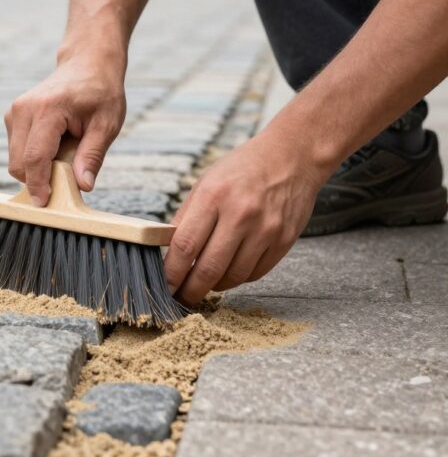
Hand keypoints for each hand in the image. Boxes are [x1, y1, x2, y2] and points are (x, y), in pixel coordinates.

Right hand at [4, 55, 126, 205]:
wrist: (87, 63)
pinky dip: (33, 158)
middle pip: (18, 163)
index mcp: (48, 109)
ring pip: (15, 159)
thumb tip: (83, 186)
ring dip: (36, 167)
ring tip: (64, 153)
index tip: (44, 204)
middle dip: (38, 179)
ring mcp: (14, 112)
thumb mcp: (107, 124)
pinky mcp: (12, 117)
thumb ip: (92, 156)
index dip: (38, 185)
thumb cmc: (100, 92)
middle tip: (66, 178)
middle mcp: (23, 109)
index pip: (34, 157)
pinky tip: (55, 146)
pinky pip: (17, 151)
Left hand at [164, 133, 325, 304]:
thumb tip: (166, 252)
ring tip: (205, 283)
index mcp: (213, 196)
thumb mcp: (205, 182)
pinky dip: (238, 279)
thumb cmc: (242, 169)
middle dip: (190, 291)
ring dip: (214, 286)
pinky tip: (230, 272)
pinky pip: (255, 274)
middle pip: (208, 269)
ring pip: (233, 277)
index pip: (185, 246)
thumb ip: (186, 217)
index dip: (171, 273)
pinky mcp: (285, 240)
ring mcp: (266, 229)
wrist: (292, 157)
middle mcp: (240, 214)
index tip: (164, 286)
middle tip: (181, 299)